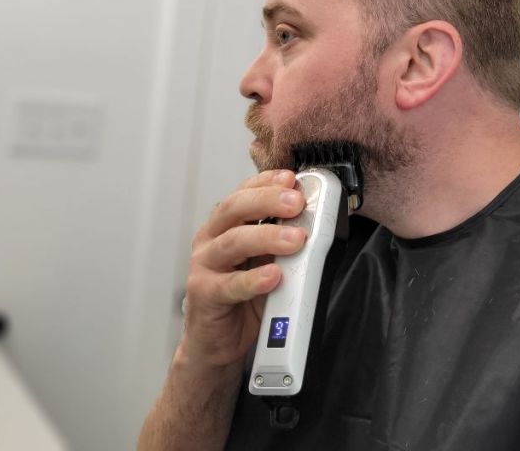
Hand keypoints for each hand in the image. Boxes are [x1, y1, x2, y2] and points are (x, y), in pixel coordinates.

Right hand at [179, 169, 305, 369]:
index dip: (266, 182)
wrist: (216, 342)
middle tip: (296, 202)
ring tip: (295, 239)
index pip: (243, 193)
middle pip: (234, 209)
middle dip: (267, 201)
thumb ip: (282, 243)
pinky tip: (273, 276)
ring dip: (267, 237)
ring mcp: (204, 267)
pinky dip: (253, 279)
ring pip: (233, 242)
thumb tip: (315, 222)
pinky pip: (230, 285)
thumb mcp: (266, 262)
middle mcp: (211, 241)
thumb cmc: (241, 298)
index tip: (291, 178)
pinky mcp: (205, 296)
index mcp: (225, 226)